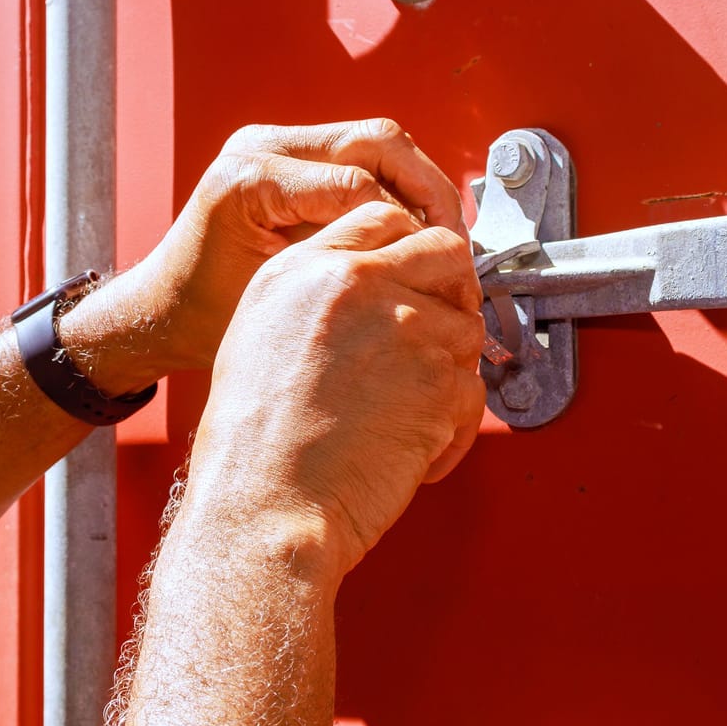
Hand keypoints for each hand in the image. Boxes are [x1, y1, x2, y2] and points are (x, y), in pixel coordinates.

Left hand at [107, 120, 464, 379]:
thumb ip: (341, 267)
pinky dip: (397, 186)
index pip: (359, 185)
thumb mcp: (277, 299)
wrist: (164, 308)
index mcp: (250, 177)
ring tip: (443, 232)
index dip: (409, 226)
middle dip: (428, 189)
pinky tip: (415, 226)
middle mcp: (263, 145)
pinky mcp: (291, 155)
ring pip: (379, 140)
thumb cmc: (203, 314)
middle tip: (455, 238)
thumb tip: (417, 256)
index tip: (434, 263)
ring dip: (419, 183)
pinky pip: (362, 155)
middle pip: (378, 141)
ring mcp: (277, 143)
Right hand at [183, 201, 485, 580]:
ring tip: (407, 417)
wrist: (264, 506)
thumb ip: (316, 297)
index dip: (411, 250)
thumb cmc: (253, 446)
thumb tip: (372, 294)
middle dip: (453, 290)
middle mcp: (358, 284)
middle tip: (440, 334)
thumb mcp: (259, 337)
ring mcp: (406, 327)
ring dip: (450, 371)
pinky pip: (473, 394)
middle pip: (445, 252)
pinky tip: (412, 454)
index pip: (384, 219)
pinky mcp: (441, 380)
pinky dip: (451, 433)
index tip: (416, 283)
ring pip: (467, 328)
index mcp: (305, 268)